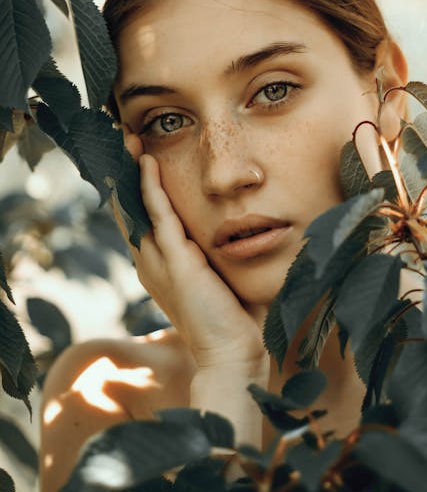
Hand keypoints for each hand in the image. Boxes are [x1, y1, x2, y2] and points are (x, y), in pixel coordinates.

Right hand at [116, 128, 268, 374]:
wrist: (233, 354)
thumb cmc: (233, 319)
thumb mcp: (217, 277)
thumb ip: (214, 254)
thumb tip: (238, 230)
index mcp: (159, 264)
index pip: (140, 216)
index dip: (134, 184)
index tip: (135, 153)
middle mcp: (150, 261)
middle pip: (129, 206)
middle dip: (124, 170)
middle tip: (122, 137)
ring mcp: (159, 262)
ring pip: (137, 206)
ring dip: (131, 170)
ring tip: (126, 139)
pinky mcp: (176, 263)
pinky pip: (159, 216)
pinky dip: (152, 187)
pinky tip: (148, 162)